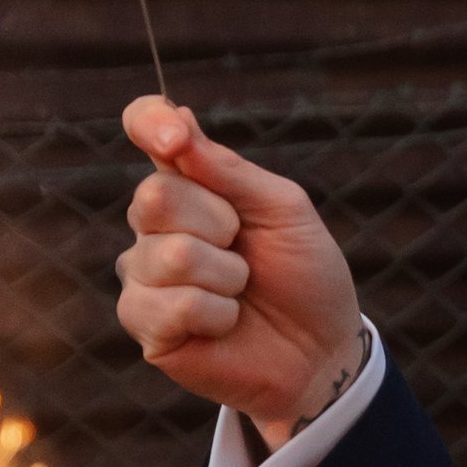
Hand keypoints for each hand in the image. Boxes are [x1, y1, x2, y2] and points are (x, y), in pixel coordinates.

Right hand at [117, 97, 365, 440]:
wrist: (322, 349)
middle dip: (220, 223)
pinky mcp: (145, 325)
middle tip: (245, 247)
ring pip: (169, 256)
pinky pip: (172, 305)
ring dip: (227, 276)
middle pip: (155, 196)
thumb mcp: (283, 209)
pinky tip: (226, 323)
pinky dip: (218, 314)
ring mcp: (144, 274)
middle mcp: (155, 224)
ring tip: (241, 291)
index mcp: (190, 183)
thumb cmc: (305, 274)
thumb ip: (228, 170)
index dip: (149, 121)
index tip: (173, 135)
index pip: (146, 128)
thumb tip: (177, 117)